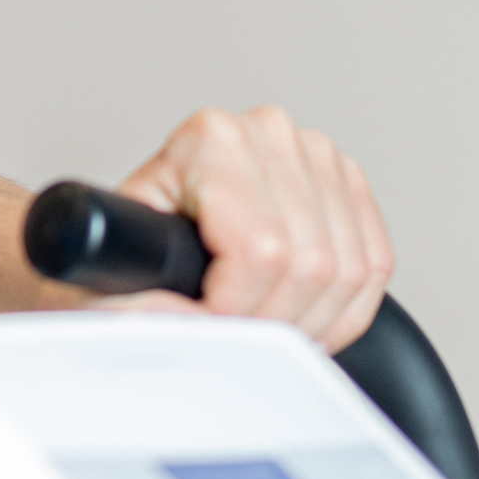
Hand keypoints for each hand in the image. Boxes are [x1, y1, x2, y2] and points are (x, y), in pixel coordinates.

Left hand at [116, 105, 392, 351]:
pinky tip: (300, 320)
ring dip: (310, 324)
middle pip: (308, 265)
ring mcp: (315, 153)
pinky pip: (374, 265)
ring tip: (264, 337)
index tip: (213, 334)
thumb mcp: (104, 277)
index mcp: (210, 140)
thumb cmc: (119, 248)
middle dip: (273, 326)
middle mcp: (268, 132)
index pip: (260, 250)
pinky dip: (343, 312)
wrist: (131, 226)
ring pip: (347, 270)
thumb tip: (181, 321)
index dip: (239, 311)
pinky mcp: (347, 182)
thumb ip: (129, 307)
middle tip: (238, 346)